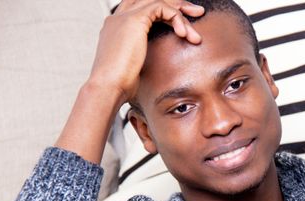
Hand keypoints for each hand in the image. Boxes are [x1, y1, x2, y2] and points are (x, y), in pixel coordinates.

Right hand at [55, 0, 204, 163]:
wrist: (108, 88)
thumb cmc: (118, 86)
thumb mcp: (135, 69)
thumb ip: (146, 60)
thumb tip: (162, 68)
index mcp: (117, 29)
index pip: (142, 9)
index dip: (165, 13)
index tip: (182, 26)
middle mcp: (119, 18)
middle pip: (151, 0)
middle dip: (177, 4)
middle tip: (197, 13)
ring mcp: (125, 17)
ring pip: (159, 2)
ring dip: (182, 13)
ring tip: (195, 33)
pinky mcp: (135, 20)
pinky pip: (162, 7)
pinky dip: (176, 18)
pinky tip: (184, 35)